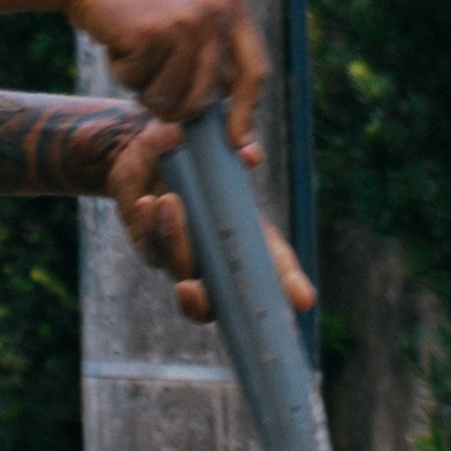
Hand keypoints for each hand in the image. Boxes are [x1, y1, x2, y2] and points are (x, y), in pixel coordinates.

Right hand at [65, 0, 268, 154]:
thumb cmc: (137, 0)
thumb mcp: (189, 12)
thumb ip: (215, 54)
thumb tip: (239, 122)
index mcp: (232, 4)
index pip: (254, 72)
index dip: (247, 114)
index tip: (241, 148)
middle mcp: (215, 11)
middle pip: (206, 98)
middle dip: (175, 104)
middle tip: (150, 77)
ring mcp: (185, 21)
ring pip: (172, 98)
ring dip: (144, 88)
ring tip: (133, 51)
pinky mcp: (152, 33)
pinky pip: (139, 84)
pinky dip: (123, 73)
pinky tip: (118, 41)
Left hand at [96, 114, 313, 326]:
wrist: (157, 148)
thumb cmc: (200, 151)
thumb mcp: (220, 148)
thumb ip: (238, 150)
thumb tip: (249, 155)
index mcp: (254, 239)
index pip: (277, 272)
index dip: (291, 288)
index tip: (302, 298)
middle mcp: (222, 258)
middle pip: (220, 299)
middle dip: (202, 302)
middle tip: (189, 289)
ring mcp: (186, 257)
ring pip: (180, 269)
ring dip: (174, 239)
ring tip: (168, 201)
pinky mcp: (152, 247)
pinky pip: (150, 247)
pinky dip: (150, 226)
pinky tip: (147, 204)